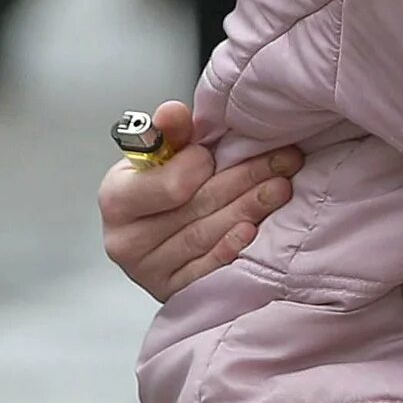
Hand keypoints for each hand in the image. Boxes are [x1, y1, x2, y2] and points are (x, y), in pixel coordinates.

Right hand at [100, 100, 301, 300]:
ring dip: (249, 208)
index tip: (220, 153)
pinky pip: (205, 270)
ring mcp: (148, 270)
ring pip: (205, 235)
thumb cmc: (160, 186)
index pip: (165, 184)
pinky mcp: (172, 291)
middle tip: (284, 161)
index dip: (197, 167)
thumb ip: (171, 132)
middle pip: (195, 207)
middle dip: (245, 179)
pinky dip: (230, 248)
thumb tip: (172, 112)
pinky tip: (252, 230)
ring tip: (281, 188)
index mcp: (117, 198)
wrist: (156, 233)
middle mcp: (126, 239)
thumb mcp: (161, 156)